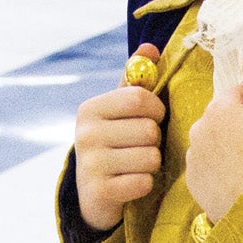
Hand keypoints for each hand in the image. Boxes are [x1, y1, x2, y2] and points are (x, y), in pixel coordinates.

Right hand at [73, 43, 165, 231]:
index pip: (141, 98)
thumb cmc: (115, 145)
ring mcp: (90, 164)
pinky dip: (144, 185)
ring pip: (150, 157)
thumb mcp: (120, 112)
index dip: (157, 110)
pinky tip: (131, 184)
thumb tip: (150, 48)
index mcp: (91, 108)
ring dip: (151, 165)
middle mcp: (85, 133)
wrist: (93, 194)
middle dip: (154, 141)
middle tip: (140, 147)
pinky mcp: (99, 192)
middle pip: (149, 130)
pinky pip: (143, 182)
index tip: (153, 119)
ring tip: (136, 166)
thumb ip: (135, 81)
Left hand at [185, 50, 242, 223]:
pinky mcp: (191, 179)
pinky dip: (219, 167)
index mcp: (220, 107)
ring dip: (228, 145)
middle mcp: (198, 126)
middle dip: (240, 125)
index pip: (240, 93)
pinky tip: (235, 180)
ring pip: (213, 138)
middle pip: (224, 114)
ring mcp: (192, 154)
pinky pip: (206, 163)